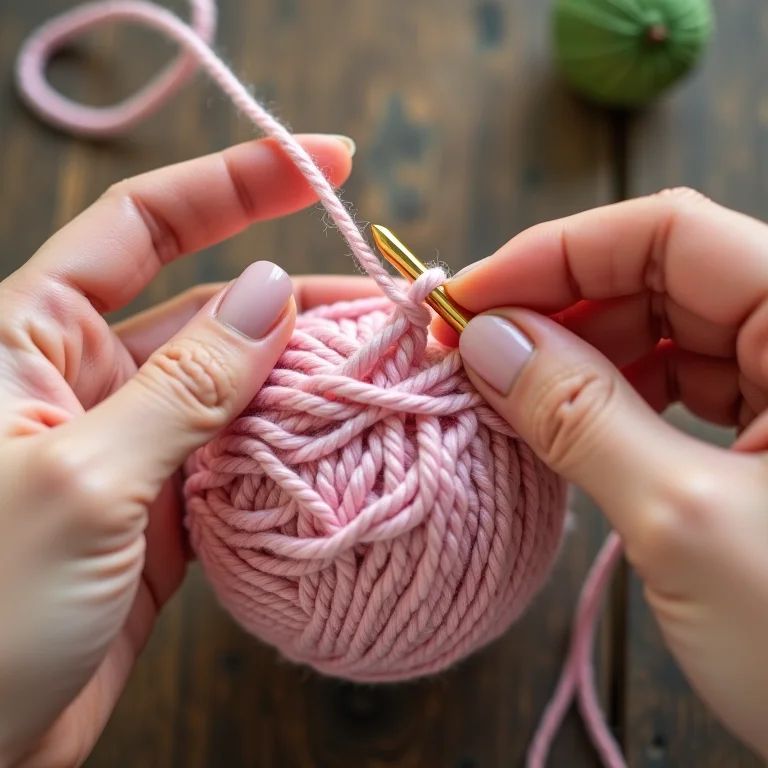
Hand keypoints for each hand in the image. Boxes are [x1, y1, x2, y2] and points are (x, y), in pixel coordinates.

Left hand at [0, 133, 383, 766]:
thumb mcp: (84, 477)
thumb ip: (185, 385)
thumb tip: (270, 297)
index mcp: (31, 336)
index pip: (144, 221)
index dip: (235, 182)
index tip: (322, 162)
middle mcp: (85, 377)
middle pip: (210, 304)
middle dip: (297, 292)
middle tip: (384, 297)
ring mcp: (133, 442)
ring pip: (234, 383)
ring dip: (302, 373)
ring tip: (382, 363)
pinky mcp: (165, 506)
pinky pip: (239, 452)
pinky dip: (289, 444)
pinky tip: (340, 434)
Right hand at [437, 188, 767, 759]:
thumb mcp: (684, 522)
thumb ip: (579, 415)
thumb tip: (484, 341)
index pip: (670, 233)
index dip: (557, 253)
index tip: (468, 298)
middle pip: (661, 276)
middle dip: (556, 306)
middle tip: (470, 350)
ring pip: (664, 331)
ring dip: (575, 353)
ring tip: (503, 389)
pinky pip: (676, 386)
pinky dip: (608, 396)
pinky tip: (557, 421)